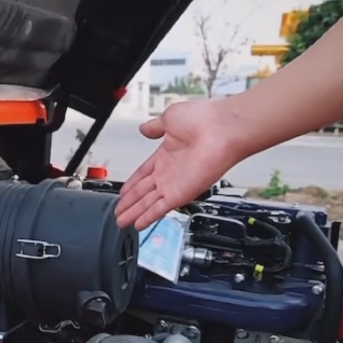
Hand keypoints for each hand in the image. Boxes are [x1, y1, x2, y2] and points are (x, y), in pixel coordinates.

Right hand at [114, 100, 244, 230]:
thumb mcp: (170, 118)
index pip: (143, 173)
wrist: (223, 128)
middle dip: (129, 203)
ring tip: (122, 222)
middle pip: (143, 191)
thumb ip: (154, 127)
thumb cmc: (204, 119)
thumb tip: (144, 128)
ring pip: (148, 203)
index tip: (123, 192)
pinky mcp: (181, 193)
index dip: (131, 184)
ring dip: (134, 213)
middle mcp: (170, 171)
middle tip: (119, 213)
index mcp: (166, 154)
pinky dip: (148, 217)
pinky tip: (138, 225)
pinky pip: (160, 208)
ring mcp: (175, 183)